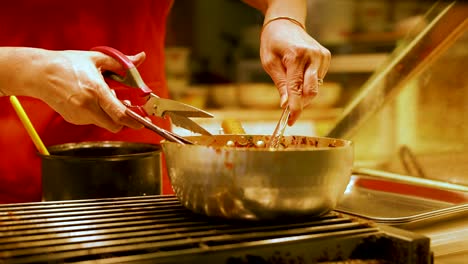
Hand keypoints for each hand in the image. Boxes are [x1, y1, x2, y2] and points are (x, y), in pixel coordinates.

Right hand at [31, 49, 145, 131]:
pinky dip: (97, 113)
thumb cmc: (67, 64)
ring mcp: (79, 115)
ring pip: (104, 122)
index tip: (143, 121)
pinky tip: (90, 99)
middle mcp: (87, 106)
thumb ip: (122, 62)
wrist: (39, 73)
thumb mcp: (97, 59)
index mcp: (96, 91)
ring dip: (109, 114)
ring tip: (103, 96)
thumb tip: (140, 57)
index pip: (120, 114)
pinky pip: (92, 120)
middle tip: (127, 108)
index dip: (135, 120)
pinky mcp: (73, 119)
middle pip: (115, 125)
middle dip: (124, 120)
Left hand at [260, 19, 330, 124]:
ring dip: (303, 93)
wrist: (285, 23)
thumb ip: (281, 84)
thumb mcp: (270, 63)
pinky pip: (318, 80)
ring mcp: (322, 56)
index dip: (294, 108)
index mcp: (297, 55)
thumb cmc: (273, 42)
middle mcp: (313, 55)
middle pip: (311, 91)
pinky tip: (299, 74)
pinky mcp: (326, 57)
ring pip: (315, 88)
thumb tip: (286, 105)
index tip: (291, 121)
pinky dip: (308, 84)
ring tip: (290, 82)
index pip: (297, 89)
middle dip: (300, 103)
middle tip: (288, 109)